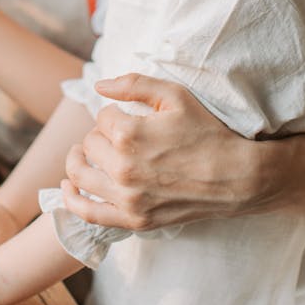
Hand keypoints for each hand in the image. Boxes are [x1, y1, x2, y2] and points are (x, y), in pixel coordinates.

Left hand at [61, 74, 265, 230]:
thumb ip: (133, 84)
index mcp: (130, 133)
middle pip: (90, 144)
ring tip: (83, 153)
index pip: (102, 118)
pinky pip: (89, 214)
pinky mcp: (134, 219)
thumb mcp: (175, 96)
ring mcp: (127, 198)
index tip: (130, 117)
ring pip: (80, 175)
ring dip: (78, 160)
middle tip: (117, 135)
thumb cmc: (207, 132)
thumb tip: (99, 86)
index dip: (114, 114)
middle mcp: (123, 168)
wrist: (236, 177)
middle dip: (100, 135)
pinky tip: (68, 188)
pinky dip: (72, 200)